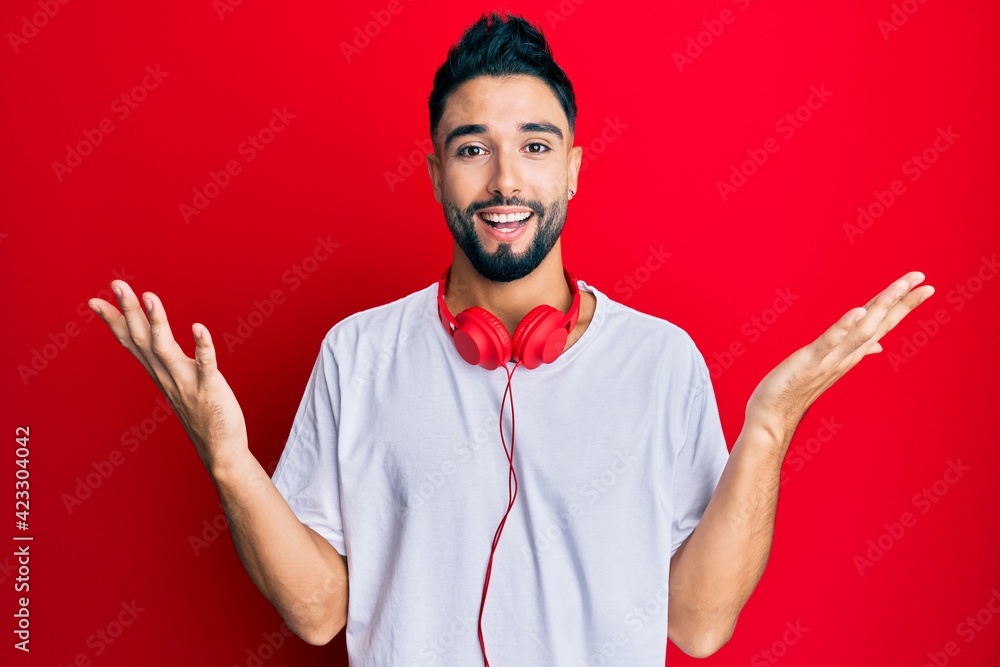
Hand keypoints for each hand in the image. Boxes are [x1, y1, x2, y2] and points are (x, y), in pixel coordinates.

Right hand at [89, 280, 248, 472]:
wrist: (220, 450)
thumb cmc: (201, 413)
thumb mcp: (175, 383)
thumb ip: (164, 362)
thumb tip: (153, 341)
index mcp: (159, 373)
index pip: (130, 343)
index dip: (113, 321)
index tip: (94, 300)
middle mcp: (167, 376)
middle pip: (142, 339)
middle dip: (129, 311)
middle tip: (117, 284)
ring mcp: (186, 383)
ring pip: (165, 349)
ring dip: (157, 323)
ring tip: (149, 296)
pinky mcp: (209, 390)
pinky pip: (205, 365)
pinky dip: (202, 347)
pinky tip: (199, 327)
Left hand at [744, 271, 934, 444]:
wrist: (775, 412)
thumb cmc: (800, 386)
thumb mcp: (832, 364)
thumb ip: (856, 350)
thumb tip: (878, 345)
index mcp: (852, 351)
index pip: (883, 323)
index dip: (903, 304)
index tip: (924, 285)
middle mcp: (848, 354)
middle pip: (880, 323)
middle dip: (902, 301)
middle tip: (923, 279)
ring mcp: (832, 358)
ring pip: (863, 330)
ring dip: (881, 307)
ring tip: (899, 286)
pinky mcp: (811, 360)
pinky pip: (830, 341)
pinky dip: (845, 326)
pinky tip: (857, 311)